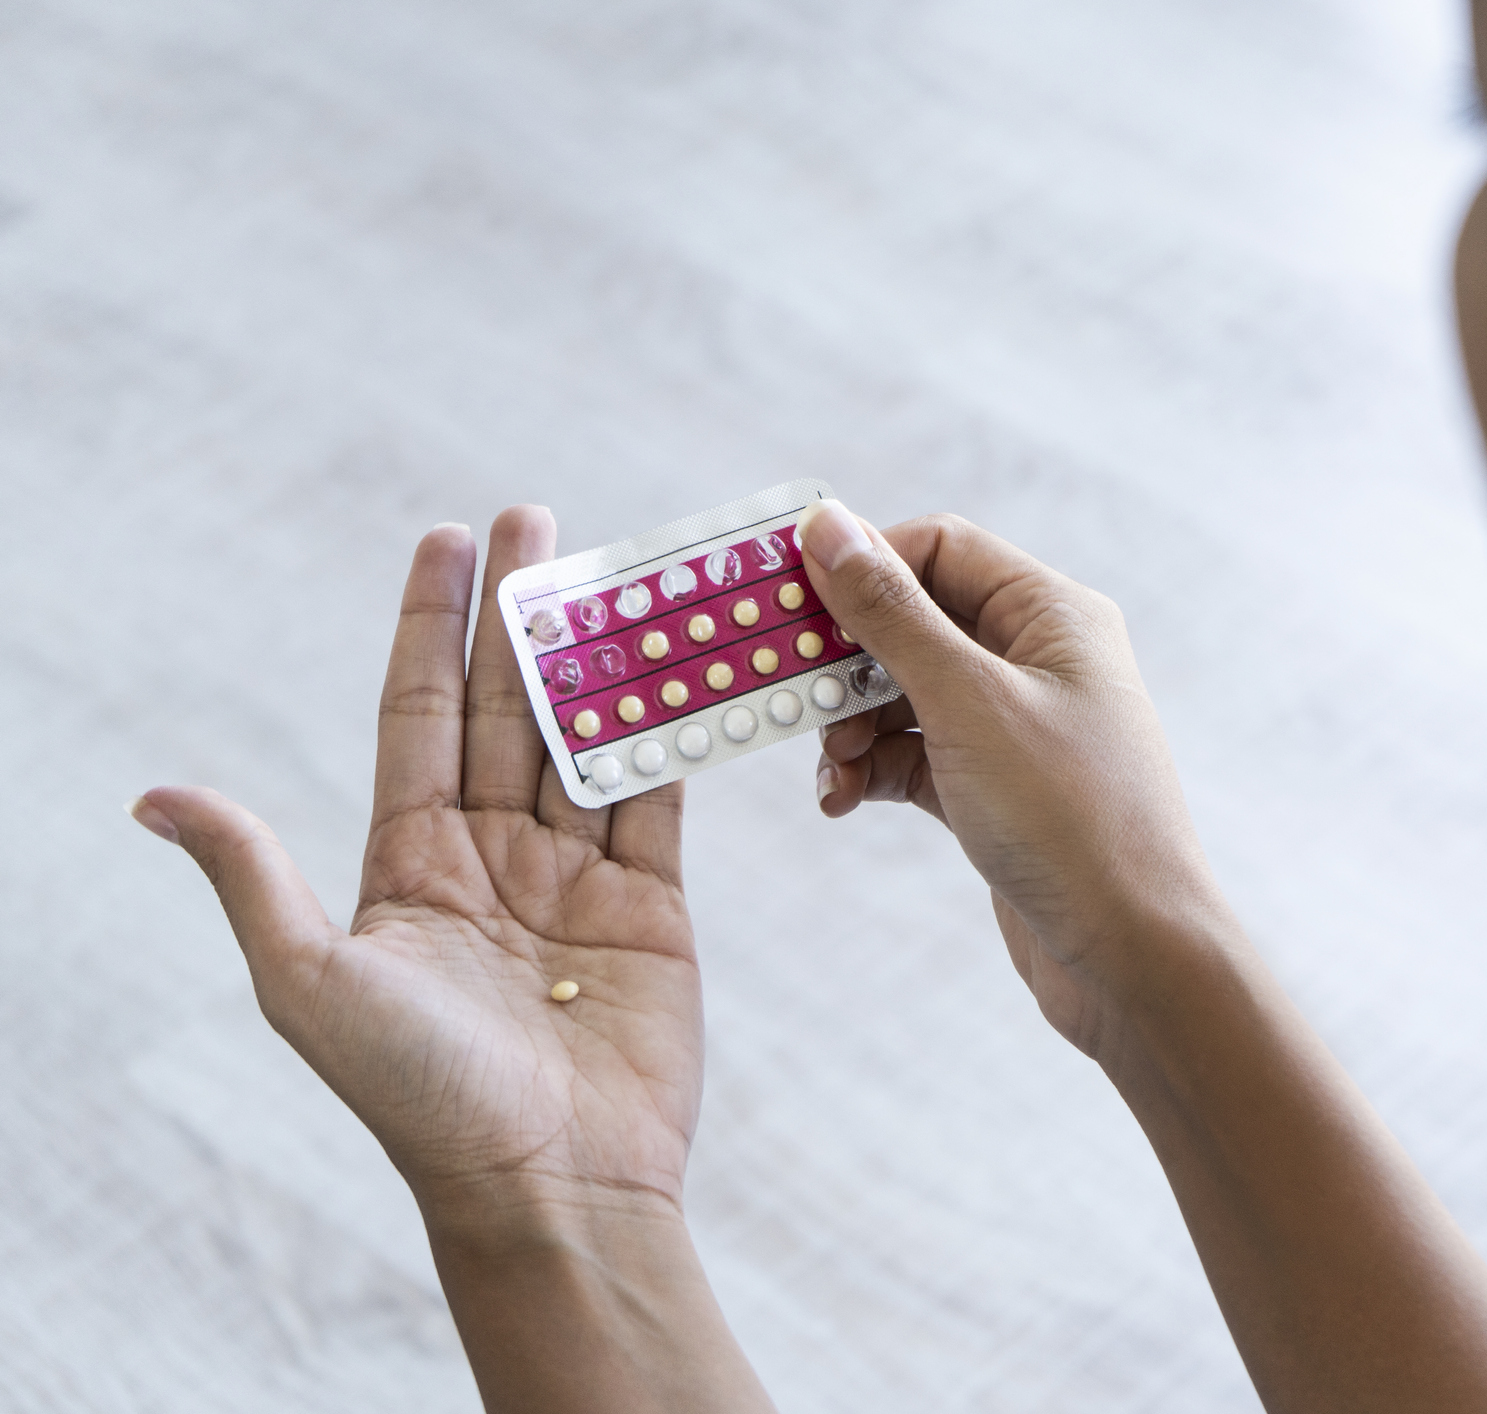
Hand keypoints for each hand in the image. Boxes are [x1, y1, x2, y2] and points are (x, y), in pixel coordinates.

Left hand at [130, 509, 701, 1227]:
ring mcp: (577, 878)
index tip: (448, 537)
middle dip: (520, 615)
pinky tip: (677, 666)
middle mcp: (494, 859)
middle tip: (537, 519)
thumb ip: (255, 877)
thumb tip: (156, 798)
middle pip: (508, 710)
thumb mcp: (314, 983)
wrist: (553, 1187)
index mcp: (412, 866)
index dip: (430, 626)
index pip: (419, 717)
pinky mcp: (654, 906)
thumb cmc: (422, 1098)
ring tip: (614, 571)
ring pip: (588, 739)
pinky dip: (671, 730)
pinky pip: (658, 797)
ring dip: (600, 656)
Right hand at [800, 501, 1237, 1056]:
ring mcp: (1017, 728)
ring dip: (851, 724)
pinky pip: (914, 755)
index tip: (789, 602)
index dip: (862, 566)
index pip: (939, 549)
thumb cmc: (1071, 818)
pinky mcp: (995, 790)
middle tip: (793, 694)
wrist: (1131, 957)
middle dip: (847, 658)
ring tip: (830, 766)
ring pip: (905, 695)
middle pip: (915, 622)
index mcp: (1053, 615)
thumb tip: (827, 526)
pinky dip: (872, 769)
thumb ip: (891, 614)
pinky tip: (841, 798)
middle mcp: (1039, 660)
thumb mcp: (967, 702)